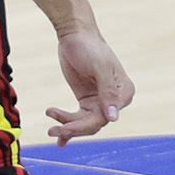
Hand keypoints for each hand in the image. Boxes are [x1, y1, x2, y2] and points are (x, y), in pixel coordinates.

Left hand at [45, 28, 134, 144]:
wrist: (74, 35)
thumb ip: (107, 92)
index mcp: (123, 92)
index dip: (86, 125)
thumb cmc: (89, 47)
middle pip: (93, 124)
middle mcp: (114, 100)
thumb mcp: (99, 67)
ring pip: (84, 124)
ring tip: (50, 129)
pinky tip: (58, 139)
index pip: (105, 117)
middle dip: (73, 129)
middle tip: (52, 130)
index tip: (66, 127)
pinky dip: (68, 128)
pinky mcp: (86, 101)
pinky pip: (79, 119)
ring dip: (67, 128)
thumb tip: (113, 118)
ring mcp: (100, 102)